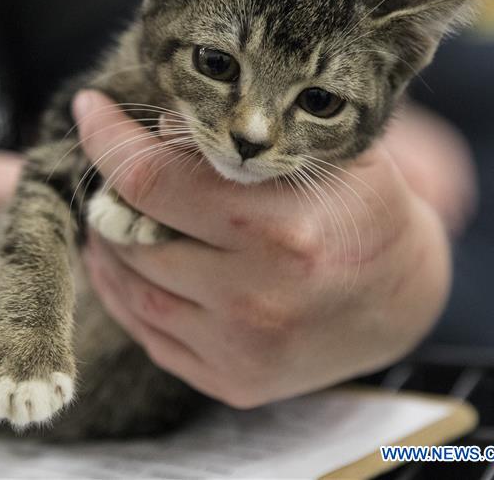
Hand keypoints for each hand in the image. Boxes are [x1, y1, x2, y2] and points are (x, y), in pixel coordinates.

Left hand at [73, 90, 450, 407]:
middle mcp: (256, 298)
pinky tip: (126, 263)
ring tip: (109, 215)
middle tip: (107, 169)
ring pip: (132, 291)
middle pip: (131, 238)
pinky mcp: (233, 382)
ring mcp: (241, 350)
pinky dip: (124, 294)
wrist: (403, 299)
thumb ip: (244, 136)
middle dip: (106, 195)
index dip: (109, 141)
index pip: (153, 181)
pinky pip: (149, 335)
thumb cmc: (361, 211)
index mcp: (279, 230)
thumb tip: (158, 125)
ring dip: (107, 246)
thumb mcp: (322, 155)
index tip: (90, 112)